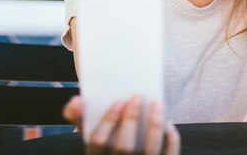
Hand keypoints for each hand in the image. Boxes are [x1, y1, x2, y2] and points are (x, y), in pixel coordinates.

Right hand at [63, 95, 179, 154]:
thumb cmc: (108, 145)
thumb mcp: (91, 135)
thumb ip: (81, 118)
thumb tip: (75, 101)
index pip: (98, 142)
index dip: (108, 121)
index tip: (118, 101)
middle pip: (123, 147)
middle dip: (132, 120)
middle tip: (137, 97)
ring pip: (149, 151)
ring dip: (154, 125)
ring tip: (157, 103)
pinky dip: (171, 139)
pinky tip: (169, 124)